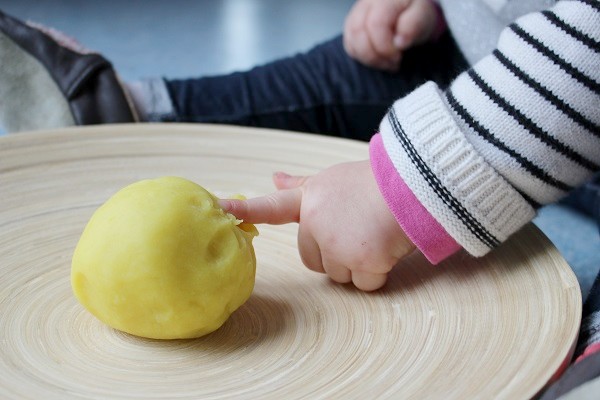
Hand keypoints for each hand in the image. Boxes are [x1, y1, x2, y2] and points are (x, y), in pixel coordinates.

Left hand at [220, 161, 415, 290]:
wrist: (416, 186)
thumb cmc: (378, 182)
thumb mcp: (335, 179)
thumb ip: (302, 187)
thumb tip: (273, 177)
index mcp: (312, 200)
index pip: (272, 206)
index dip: (245, 210)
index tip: (220, 209)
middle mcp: (318, 222)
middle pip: (314, 259)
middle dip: (335, 254)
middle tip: (360, 232)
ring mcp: (338, 242)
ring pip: (339, 275)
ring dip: (358, 264)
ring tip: (376, 235)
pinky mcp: (361, 261)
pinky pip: (364, 284)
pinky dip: (378, 274)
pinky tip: (388, 249)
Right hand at [343, 0, 441, 69]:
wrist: (413, 15)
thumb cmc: (418, 17)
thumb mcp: (423, 18)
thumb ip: (413, 26)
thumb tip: (399, 42)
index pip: (375, 24)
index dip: (384, 46)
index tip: (398, 57)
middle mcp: (368, 2)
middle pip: (358, 32)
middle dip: (375, 55)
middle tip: (392, 63)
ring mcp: (357, 12)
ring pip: (351, 39)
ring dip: (368, 58)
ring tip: (386, 62)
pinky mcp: (351, 24)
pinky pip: (349, 43)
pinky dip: (361, 55)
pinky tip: (377, 57)